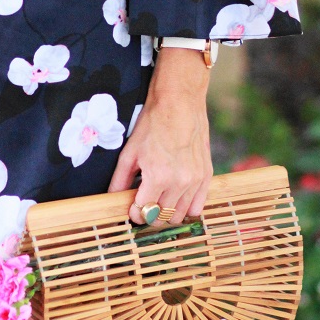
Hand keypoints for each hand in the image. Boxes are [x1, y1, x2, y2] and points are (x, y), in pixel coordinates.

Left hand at [108, 47, 213, 225]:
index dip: (135, 214)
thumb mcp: (130, 151)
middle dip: (150, 215)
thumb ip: (120, 179)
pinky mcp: (207, 175)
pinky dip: (186, 208)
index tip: (132, 208)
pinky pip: (198, 206)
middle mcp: (179, 182)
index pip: (144, 213)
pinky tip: (176, 199)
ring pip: (180, 216)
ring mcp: (195, 180)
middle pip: (162, 218)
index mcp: (158, 176)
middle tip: (144, 204)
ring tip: (159, 200)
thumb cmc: (153, 123)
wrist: (179, 101)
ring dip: (167, 213)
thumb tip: (111, 198)